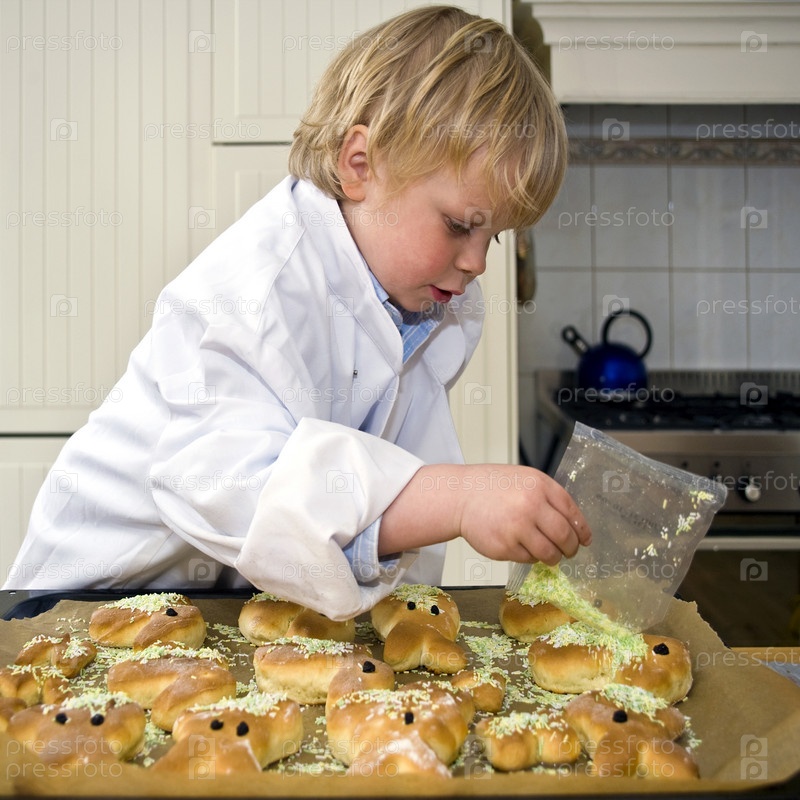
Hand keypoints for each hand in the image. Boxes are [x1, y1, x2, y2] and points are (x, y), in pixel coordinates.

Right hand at [453, 465, 590, 564]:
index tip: (585, 540)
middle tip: (569, 552)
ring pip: (549, 553)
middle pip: (565, 536)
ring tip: (549, 555)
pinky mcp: (504, 547)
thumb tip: (574, 525)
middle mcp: (531, 505)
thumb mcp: (525, 479)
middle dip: (571, 548)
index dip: (582, 530)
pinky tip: (522, 547)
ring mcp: (517, 527)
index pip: (572, 512)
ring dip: (553, 557)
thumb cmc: (493, 487)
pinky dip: (530, 557)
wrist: (460, 496)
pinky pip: (528, 559)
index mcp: (539, 486)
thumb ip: (548, 497)